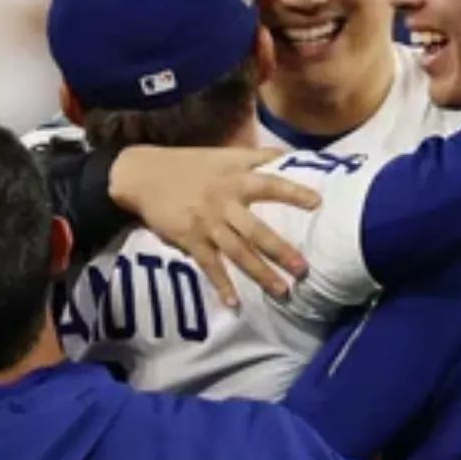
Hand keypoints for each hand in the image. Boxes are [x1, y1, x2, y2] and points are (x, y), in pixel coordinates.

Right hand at [108, 146, 320, 307]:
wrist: (143, 175)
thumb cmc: (188, 165)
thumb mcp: (223, 155)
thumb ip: (255, 156)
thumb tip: (287, 155)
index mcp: (235, 179)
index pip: (270, 185)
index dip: (293, 192)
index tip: (317, 203)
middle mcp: (224, 203)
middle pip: (256, 230)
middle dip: (280, 251)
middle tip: (304, 270)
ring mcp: (206, 224)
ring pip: (237, 253)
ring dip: (260, 274)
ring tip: (282, 292)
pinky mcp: (189, 240)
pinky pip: (209, 266)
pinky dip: (221, 286)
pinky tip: (235, 304)